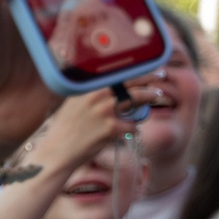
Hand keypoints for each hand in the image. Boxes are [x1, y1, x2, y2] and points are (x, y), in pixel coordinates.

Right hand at [18, 79, 171, 172]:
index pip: (117, 73)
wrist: (57, 152)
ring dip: (149, 96)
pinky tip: (126, 130)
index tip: (147, 66)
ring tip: (156, 95)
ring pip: (136, 99)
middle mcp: (96, 96)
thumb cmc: (65, 129)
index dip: (135, 69)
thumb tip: (114, 86)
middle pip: (131, 82)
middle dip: (150, 78)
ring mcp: (104, 111)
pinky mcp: (110, 128)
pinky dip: (132, 127)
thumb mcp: (74, 104)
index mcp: (88, 88)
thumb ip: (91, 94)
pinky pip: (131, 124)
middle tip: (161, 75)